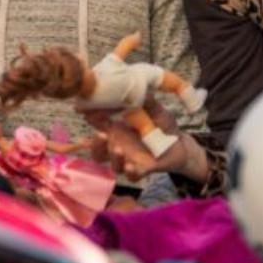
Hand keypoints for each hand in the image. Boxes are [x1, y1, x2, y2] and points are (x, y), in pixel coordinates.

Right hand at [79, 97, 208, 181]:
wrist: (180, 144)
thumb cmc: (163, 125)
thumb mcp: (155, 110)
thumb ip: (147, 101)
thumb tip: (142, 86)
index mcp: (117, 129)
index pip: (98, 124)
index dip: (89, 118)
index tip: (82, 111)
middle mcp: (118, 145)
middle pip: (98, 149)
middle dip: (96, 144)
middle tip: (101, 135)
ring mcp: (129, 159)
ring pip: (112, 163)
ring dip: (112, 157)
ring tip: (117, 149)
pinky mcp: (142, 169)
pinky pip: (132, 176)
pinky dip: (130, 172)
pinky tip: (131, 166)